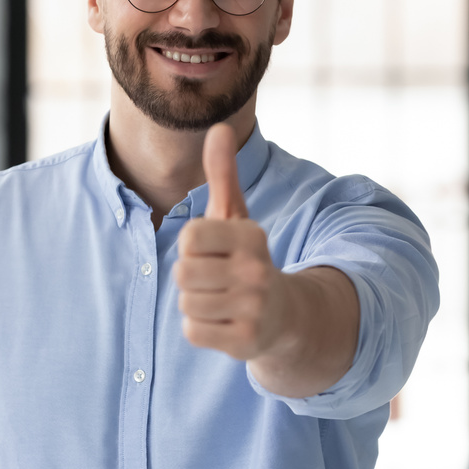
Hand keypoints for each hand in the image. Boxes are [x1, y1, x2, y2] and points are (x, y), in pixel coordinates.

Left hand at [175, 124, 293, 360]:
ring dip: (196, 303)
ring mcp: (254, 308)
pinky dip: (201, 328)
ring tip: (221, 298)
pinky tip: (222, 320)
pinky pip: (193, 331)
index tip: (211, 250)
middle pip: (183, 273)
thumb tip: (219, 127)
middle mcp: (257, 271)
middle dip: (191, 276)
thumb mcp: (235, 215)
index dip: (191, 245)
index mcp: (252, 236)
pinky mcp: (247, 341)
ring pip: (186, 304)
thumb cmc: (246, 257)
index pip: (189, 238)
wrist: (285, 315)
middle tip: (215, 278)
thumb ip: (222, 173)